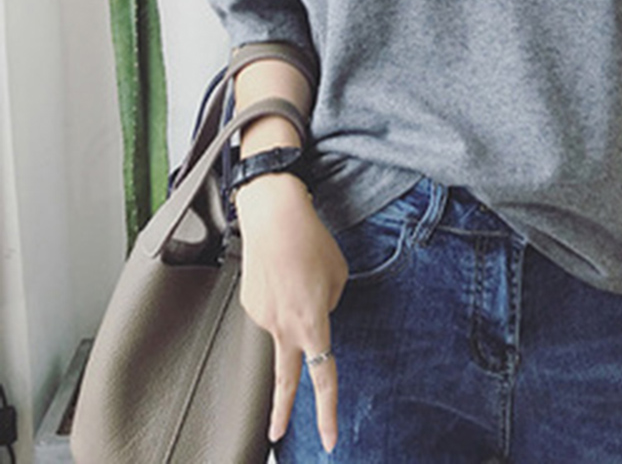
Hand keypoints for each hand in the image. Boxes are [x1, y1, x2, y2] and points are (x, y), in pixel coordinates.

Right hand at [236, 175, 349, 452]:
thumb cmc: (311, 241)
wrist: (273, 216)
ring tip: (299, 269)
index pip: (323, 377)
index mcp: (312, 323)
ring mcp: (262, 317)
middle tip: (277, 435)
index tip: (328, 439)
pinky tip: (283, 270)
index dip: (326, 411)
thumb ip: (329, 304)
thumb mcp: (338, 274)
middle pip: (284, 379)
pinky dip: (283, 294)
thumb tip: (314, 315)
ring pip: (286, 325)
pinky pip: (274, 308)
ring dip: (296, 308)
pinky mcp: (250, 304)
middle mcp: (283, 327)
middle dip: (282, 411)